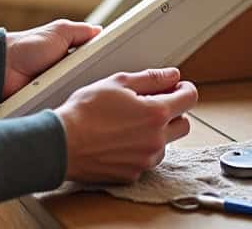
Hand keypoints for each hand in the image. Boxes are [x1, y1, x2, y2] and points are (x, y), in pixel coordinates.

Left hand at [2, 19, 101, 98]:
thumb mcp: (59, 31)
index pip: (93, 60)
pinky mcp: (50, 102)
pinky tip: (72, 102)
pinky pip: (64, 105)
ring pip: (79, 94)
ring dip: (82, 92)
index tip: (114, 66)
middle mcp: (66, 71)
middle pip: (90, 79)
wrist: (4, 67)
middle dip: (95, 80)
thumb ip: (80, 30)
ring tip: (87, 92)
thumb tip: (99, 30)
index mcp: (70, 54)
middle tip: (103, 80)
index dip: (103, 63)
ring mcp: (59, 87)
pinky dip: (67, 103)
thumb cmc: (28, 46)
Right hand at [53, 67, 198, 183]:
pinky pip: (146, 160)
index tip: (177, 87)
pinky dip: (139, 150)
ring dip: (156, 133)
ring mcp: (145, 160)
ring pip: (165, 144)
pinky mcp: (133, 175)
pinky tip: (119, 140)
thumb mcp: (117, 83)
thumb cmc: (84, 112)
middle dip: (173, 113)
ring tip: (129, 124)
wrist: (61, 144)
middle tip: (153, 104)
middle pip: (184, 124)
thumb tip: (172, 76)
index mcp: (156, 114)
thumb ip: (151, 78)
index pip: (190, 98)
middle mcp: (156, 140)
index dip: (185, 89)